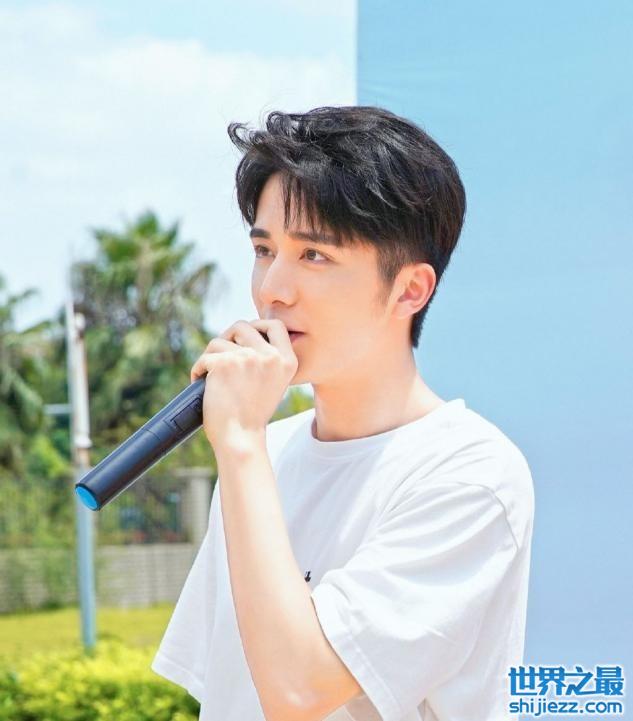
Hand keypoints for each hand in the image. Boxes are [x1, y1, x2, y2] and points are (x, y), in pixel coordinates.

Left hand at [190, 319, 298, 450]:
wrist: (240, 438)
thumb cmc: (252, 415)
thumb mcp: (273, 383)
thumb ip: (267, 360)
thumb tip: (246, 334)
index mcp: (287, 361)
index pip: (275, 325)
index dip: (258, 325)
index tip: (244, 337)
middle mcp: (270, 356)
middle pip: (242, 326)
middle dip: (227, 337)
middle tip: (220, 355)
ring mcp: (247, 358)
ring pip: (219, 341)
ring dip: (211, 356)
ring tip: (210, 375)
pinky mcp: (224, 363)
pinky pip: (205, 357)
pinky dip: (198, 370)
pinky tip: (201, 383)